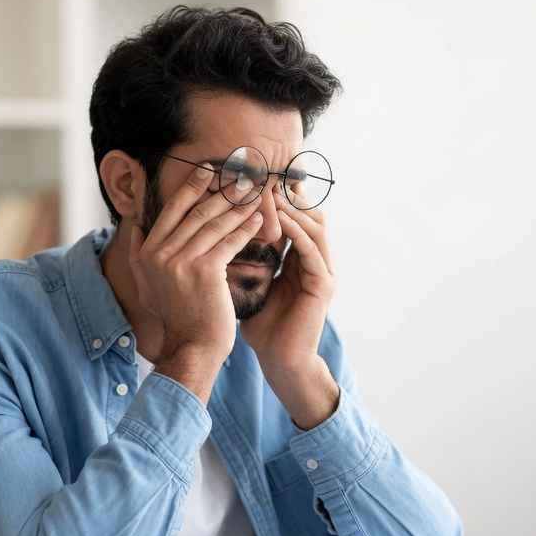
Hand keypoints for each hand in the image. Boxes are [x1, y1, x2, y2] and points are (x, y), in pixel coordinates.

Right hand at [129, 163, 264, 399]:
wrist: (192, 348)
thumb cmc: (178, 318)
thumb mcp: (148, 287)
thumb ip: (139, 256)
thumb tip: (137, 228)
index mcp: (148, 252)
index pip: (172, 210)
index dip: (191, 187)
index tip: (209, 171)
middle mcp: (160, 254)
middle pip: (196, 212)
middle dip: (220, 191)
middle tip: (241, 176)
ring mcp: (181, 262)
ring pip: (214, 224)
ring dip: (238, 206)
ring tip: (255, 194)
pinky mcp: (205, 271)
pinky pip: (229, 242)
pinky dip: (246, 229)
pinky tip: (259, 220)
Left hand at [241, 197, 339, 427]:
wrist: (278, 360)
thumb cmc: (261, 325)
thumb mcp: (248, 283)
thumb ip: (241, 258)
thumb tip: (211, 233)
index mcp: (298, 259)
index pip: (293, 217)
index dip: (277, 197)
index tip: (254, 179)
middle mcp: (315, 260)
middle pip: (309, 214)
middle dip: (289, 194)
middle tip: (266, 175)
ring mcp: (323, 271)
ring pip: (315, 226)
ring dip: (294, 208)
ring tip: (272, 192)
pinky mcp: (324, 285)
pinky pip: (313, 250)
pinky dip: (298, 232)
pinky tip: (282, 221)